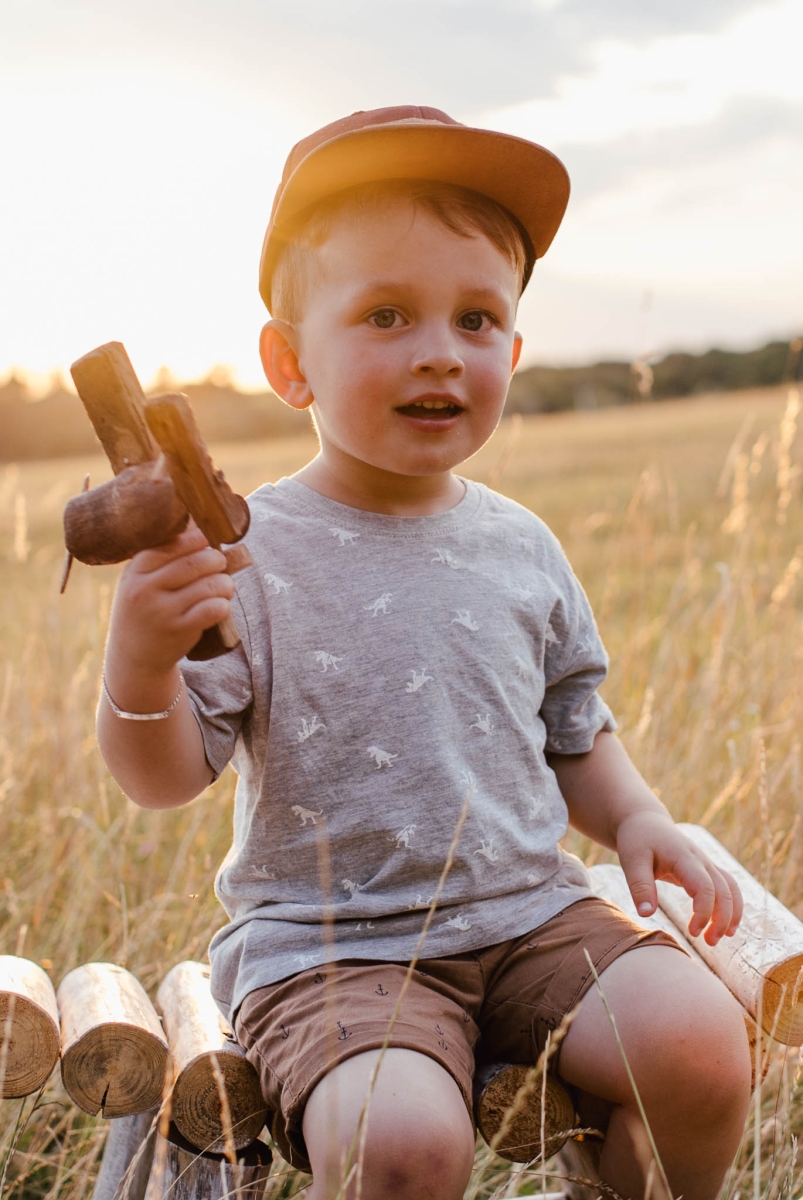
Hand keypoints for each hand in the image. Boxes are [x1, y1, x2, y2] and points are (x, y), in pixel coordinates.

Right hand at [106, 523, 234, 680]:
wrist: (133, 657)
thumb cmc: (144, 609)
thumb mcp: (140, 581)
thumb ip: (163, 557)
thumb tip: (197, 522)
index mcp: (134, 571)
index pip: (171, 545)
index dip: (196, 538)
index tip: (208, 538)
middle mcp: (145, 590)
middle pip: (194, 563)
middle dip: (215, 559)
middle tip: (221, 562)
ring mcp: (161, 612)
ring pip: (208, 586)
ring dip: (225, 583)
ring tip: (224, 585)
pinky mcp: (179, 631)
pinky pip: (213, 610)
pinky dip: (223, 604)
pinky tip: (220, 605)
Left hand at [616, 810, 742, 944]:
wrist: (644, 821)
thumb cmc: (637, 840)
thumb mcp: (631, 860)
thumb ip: (640, 886)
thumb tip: (646, 915)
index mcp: (683, 857)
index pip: (705, 887)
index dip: (704, 912)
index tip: (693, 932)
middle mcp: (700, 859)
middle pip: (724, 890)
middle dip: (721, 918)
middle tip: (708, 942)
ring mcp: (706, 863)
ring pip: (730, 888)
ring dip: (731, 914)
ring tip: (722, 938)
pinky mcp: (706, 868)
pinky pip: (728, 886)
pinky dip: (732, 905)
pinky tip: (726, 925)